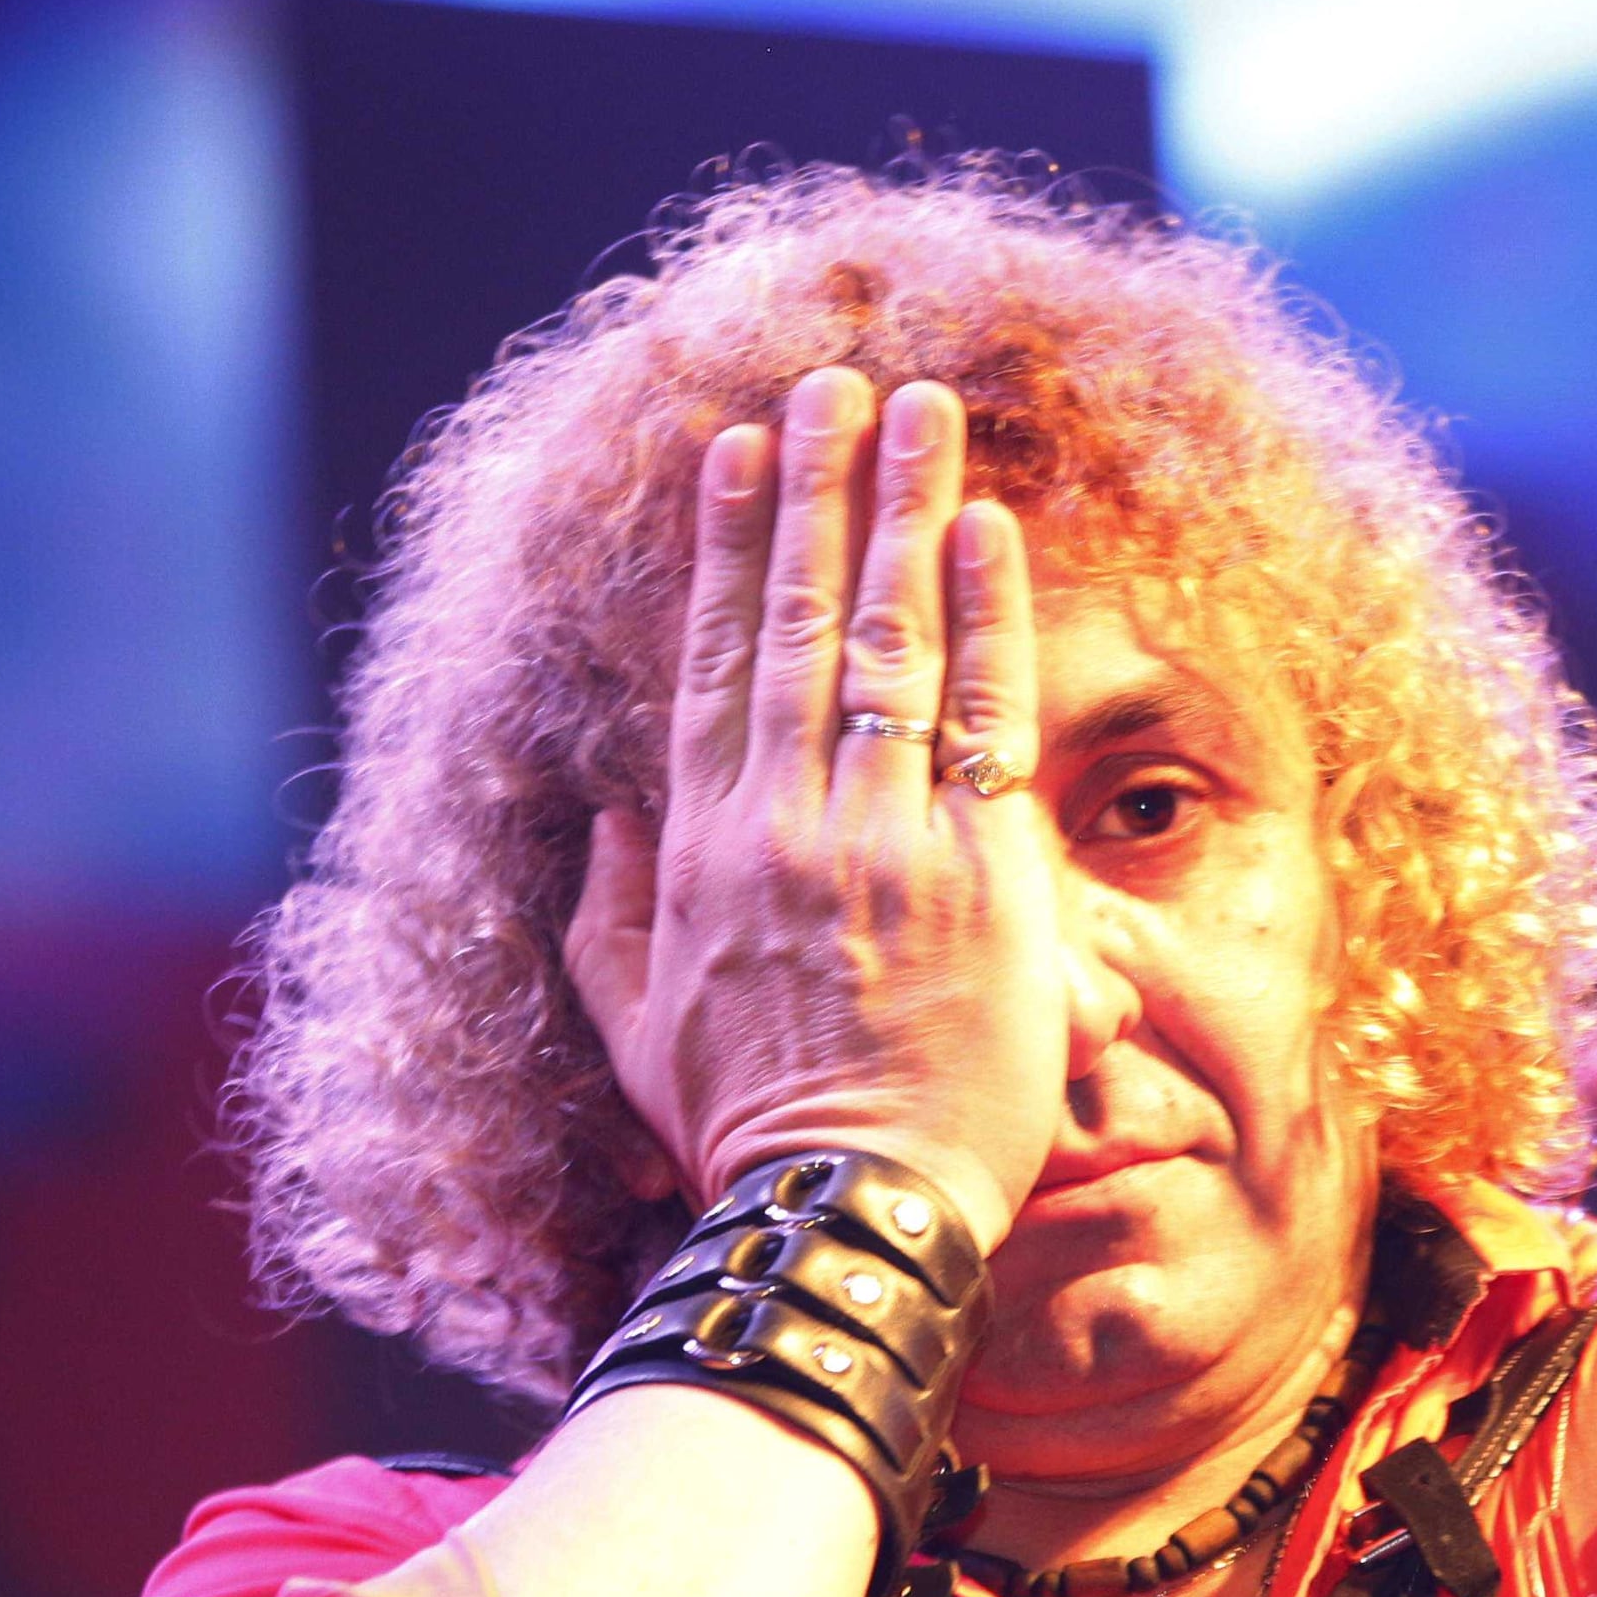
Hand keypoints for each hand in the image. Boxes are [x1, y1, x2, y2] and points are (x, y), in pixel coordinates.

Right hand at [566, 370, 1067, 1247]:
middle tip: (829, 384)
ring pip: (889, 642)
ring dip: (902, 514)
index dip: (724, 548)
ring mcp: (882, 839)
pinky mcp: (977, 872)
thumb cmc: (745, 1132)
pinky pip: (984, 715)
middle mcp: (785, 822)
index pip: (714, 665)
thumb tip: (608, 820)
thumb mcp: (637, 1025)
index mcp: (702, 851)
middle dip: (815, 493)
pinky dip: (986, 615)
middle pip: (797, 623)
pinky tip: (988, 525)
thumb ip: (609, 915)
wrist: (844, 1211)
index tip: (734, 452)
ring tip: (915, 410)